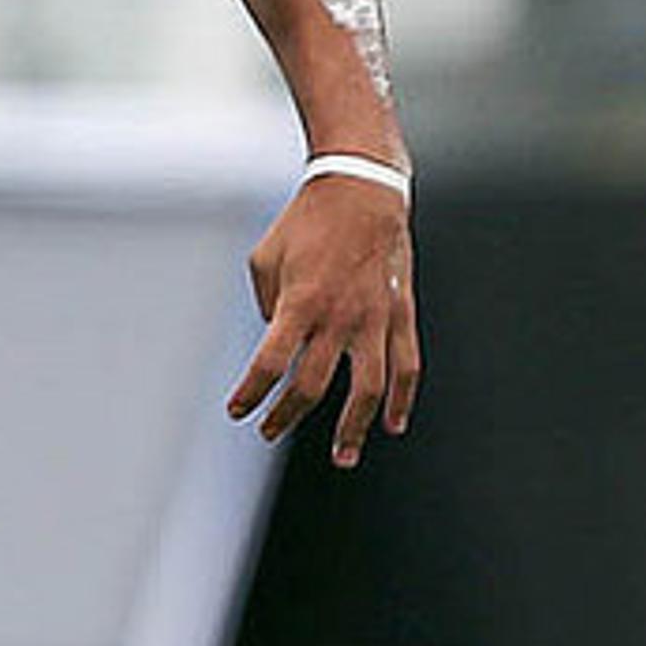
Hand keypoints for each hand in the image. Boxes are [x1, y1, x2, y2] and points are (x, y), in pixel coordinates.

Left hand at [226, 177, 420, 467]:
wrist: (361, 189)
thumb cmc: (304, 224)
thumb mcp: (265, 259)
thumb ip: (268, 307)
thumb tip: (280, 345)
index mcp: (299, 302)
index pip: (270, 364)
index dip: (252, 393)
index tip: (238, 410)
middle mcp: (339, 316)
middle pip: (311, 385)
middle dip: (287, 416)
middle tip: (269, 430)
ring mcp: (375, 318)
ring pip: (367, 389)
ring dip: (353, 429)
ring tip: (342, 456)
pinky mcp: (401, 314)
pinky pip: (406, 366)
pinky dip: (401, 399)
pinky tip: (392, 424)